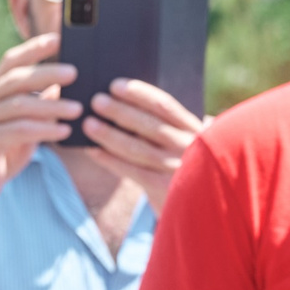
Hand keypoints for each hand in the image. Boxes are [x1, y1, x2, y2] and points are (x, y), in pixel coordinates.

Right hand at [0, 33, 79, 208]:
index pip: (10, 62)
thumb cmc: (1, 157)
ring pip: (19, 105)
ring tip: (77, 108)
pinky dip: (43, 130)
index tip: (58, 39)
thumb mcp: (23, 129)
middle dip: (47, 73)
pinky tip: (63, 132)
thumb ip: (39, 108)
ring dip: (52, 105)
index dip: (33, 48)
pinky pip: (18, 131)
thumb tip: (65, 87)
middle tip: (75, 72)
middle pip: (16, 79)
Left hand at [81, 78, 206, 214]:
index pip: (165, 105)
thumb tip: (119, 104)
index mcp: (194, 128)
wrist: (201, 204)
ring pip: (138, 149)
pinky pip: (132, 171)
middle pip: (149, 125)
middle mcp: (189, 146)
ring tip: (88, 124)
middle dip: (120, 111)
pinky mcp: (166, 190)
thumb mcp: (182, 141)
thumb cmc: (182, 164)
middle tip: (96, 100)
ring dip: (110, 135)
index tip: (115, 85)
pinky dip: (110, 160)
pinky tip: (93, 151)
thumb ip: (163, 126)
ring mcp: (178, 169)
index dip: (139, 94)